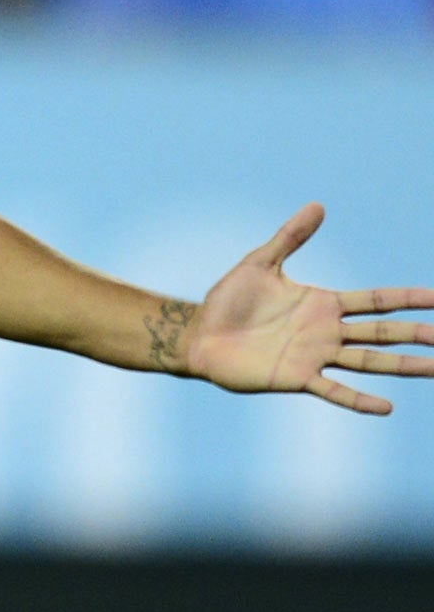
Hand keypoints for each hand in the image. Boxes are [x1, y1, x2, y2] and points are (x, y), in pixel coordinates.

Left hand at [179, 203, 433, 414]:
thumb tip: (318, 205)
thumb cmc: (228, 300)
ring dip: (403, 366)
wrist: (199, 334)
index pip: (377, 301)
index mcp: (324, 304)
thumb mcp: (260, 263)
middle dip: (416, 334)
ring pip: (369, 362)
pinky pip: (334, 390)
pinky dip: (358, 400)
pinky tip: (386, 406)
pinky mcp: (296, 378)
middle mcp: (327, 331)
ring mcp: (315, 356)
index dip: (408, 299)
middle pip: (382, 333)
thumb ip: (290, 237)